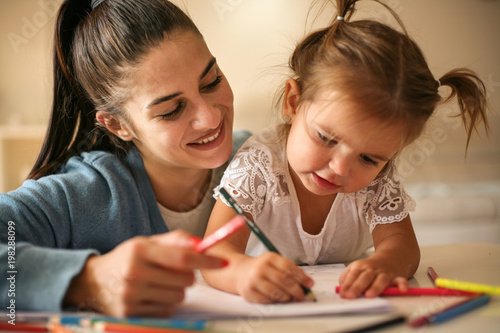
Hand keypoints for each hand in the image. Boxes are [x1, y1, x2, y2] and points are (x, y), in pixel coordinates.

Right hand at [64, 230, 226, 316]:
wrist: (92, 282)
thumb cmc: (127, 259)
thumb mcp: (147, 242)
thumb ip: (175, 240)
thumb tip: (201, 243)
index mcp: (140, 249)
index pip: (183, 256)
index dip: (206, 260)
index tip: (222, 261)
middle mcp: (135, 272)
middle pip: (185, 280)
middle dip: (188, 276)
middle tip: (175, 272)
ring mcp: (131, 295)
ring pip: (178, 297)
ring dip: (177, 291)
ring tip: (161, 283)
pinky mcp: (130, 313)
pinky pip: (166, 310)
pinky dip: (166, 303)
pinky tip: (152, 295)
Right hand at [235, 252, 313, 303]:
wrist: (240, 272)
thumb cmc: (263, 268)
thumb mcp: (275, 263)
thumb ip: (291, 271)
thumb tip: (309, 283)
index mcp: (269, 258)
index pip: (288, 267)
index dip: (301, 276)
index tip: (310, 284)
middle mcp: (260, 268)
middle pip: (283, 280)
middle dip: (296, 289)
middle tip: (302, 295)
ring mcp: (253, 280)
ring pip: (275, 292)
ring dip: (287, 297)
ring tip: (290, 297)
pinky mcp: (249, 292)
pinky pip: (267, 300)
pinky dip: (275, 301)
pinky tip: (277, 299)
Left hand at [338, 257, 407, 298]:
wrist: (390, 257)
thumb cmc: (369, 267)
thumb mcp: (355, 267)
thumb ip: (346, 277)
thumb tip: (341, 288)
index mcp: (360, 266)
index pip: (353, 275)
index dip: (347, 284)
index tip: (343, 294)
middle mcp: (372, 269)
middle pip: (365, 277)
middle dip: (357, 287)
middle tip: (351, 296)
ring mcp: (384, 273)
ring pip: (380, 280)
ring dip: (375, 287)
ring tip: (369, 295)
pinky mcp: (396, 277)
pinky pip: (400, 280)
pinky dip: (402, 285)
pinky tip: (402, 290)